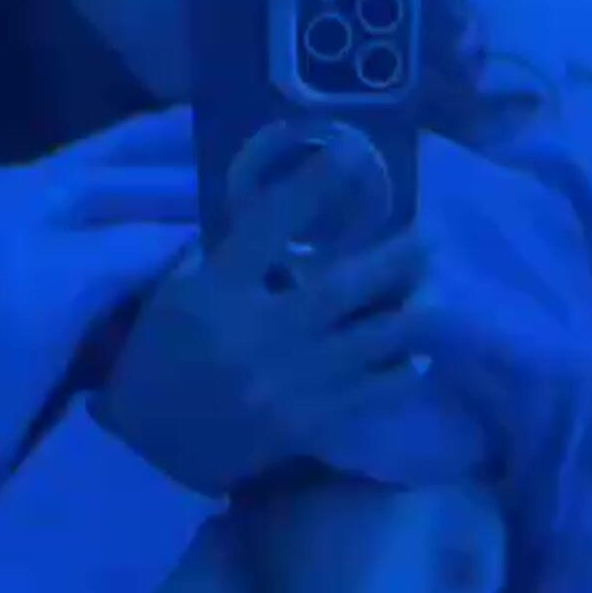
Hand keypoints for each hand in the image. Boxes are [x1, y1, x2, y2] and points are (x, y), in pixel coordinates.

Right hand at [93, 150, 431, 496]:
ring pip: (373, 340)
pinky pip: (375, 391)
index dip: (314, 183)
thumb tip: (283, 211)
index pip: (269, 224)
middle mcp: (256, 333)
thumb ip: (225, 257)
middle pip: (342, 286)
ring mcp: (287, 382)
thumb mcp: (176, 295)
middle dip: (396, 259)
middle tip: (432, 236)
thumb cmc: (162, 356)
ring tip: (440, 293)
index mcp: (215, 292)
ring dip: (416, 314)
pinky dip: (404, 369)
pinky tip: (420, 354)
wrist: (150, 444)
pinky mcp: (309, 423)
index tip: (352, 148)